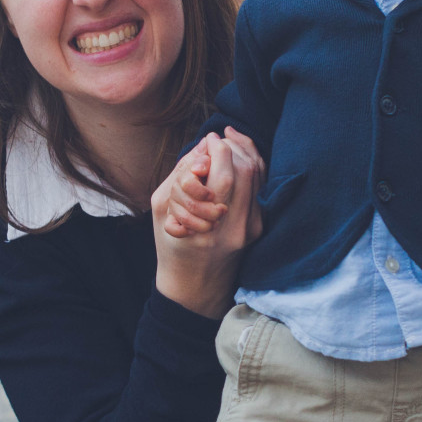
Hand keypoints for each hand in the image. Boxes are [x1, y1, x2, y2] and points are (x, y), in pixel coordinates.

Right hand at [152, 129, 262, 317]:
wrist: (195, 284)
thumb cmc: (172, 245)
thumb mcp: (162, 208)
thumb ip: (181, 175)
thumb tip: (204, 146)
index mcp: (210, 224)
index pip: (224, 174)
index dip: (218, 148)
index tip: (210, 138)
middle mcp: (238, 226)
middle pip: (246, 171)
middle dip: (233, 146)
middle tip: (219, 138)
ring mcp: (252, 228)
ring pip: (258, 176)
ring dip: (244, 152)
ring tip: (230, 139)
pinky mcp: (258, 226)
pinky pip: (260, 187)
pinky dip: (251, 165)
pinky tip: (239, 154)